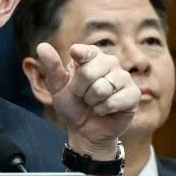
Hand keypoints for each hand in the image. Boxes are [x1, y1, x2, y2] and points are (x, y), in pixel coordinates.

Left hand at [36, 42, 139, 158]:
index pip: (86, 50)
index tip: (75, 55)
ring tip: (94, 103)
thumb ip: (52, 67)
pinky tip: (104, 110)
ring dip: (92, 102)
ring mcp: (124, 77)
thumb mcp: (58, 87)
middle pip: (89, 72)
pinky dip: (103, 109)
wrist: (85, 130)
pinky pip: (115, 100)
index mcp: (92, 56)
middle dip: (80, 90)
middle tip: (83, 96)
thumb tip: (42, 46)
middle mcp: (110, 63)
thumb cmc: (72, 105)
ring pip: (102, 88)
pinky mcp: (133, 94)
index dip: (80, 56)